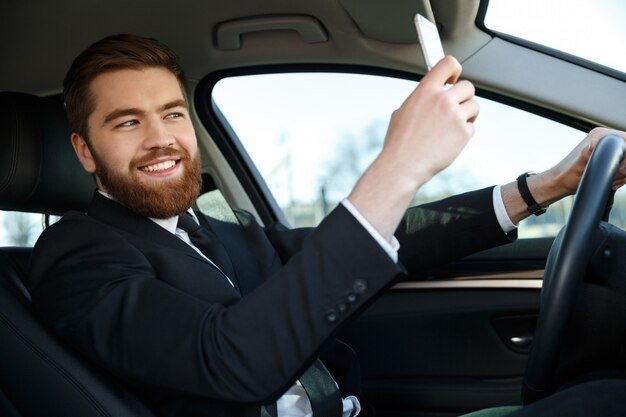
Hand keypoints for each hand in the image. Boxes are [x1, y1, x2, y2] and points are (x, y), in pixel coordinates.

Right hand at [380, 56, 478, 185]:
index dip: (454, 69)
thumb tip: (431, 93)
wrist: (403, 165)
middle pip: (468, 86)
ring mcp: (455, 116)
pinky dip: (463, 134)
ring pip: (474, 106)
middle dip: (463, 96)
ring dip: (466, 115)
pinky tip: (448, 140)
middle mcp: (442, 100)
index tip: (453, 76)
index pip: (448, 64)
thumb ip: (421, 98)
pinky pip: (471, 127)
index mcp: (425, 91)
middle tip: (455, 107)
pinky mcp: (463, 133)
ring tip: (450, 127)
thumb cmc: (400, 142)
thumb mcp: (403, 111)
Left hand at [545, 127, 625, 195]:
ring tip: (611, 182)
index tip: (620, 171)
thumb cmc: (567, 176)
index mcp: (599, 135)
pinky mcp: (607, 157)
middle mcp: (604, 139)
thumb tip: (593, 144)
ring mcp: (606, 148)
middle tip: (614, 179)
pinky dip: (621, 176)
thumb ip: (588, 154)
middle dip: (625, 169)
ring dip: (623, 175)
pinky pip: (622, 165)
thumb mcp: (579, 166)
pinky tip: (611, 182)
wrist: (560, 184)